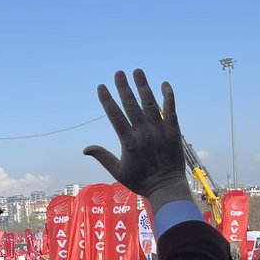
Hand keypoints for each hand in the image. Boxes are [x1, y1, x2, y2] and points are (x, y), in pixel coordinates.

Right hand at [84, 70, 189, 212]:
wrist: (166, 188)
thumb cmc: (140, 182)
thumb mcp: (118, 172)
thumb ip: (103, 157)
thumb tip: (85, 149)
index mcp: (128, 141)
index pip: (114, 115)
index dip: (107, 99)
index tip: (101, 86)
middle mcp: (143, 132)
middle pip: (131, 105)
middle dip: (124, 87)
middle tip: (118, 73)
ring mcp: (160, 130)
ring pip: (150, 103)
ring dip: (143, 86)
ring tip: (137, 71)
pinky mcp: (173, 131)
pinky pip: (171, 110)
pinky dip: (168, 96)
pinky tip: (164, 84)